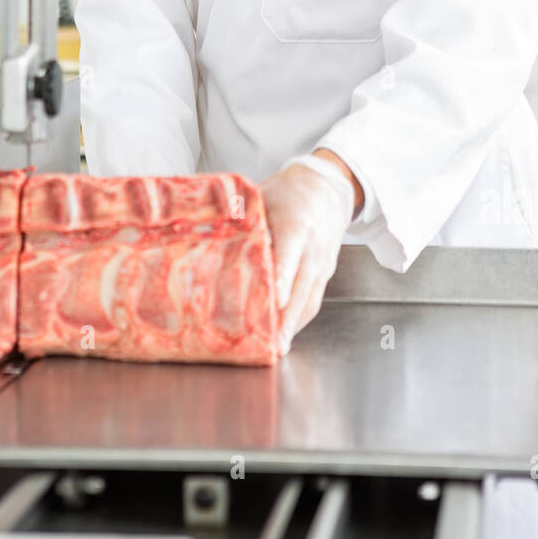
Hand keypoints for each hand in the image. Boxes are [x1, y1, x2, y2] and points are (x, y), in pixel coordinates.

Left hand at [260, 158, 354, 357]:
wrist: (328, 189)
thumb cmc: (289, 192)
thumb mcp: (265, 195)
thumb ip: (244, 218)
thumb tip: (210, 234)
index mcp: (297, 224)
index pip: (291, 254)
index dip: (284, 277)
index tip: (276, 299)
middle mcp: (313, 248)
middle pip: (302, 286)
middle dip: (288, 317)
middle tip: (274, 343)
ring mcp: (322, 263)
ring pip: (309, 299)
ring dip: (294, 326)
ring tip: (277, 349)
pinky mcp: (325, 273)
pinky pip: (313, 300)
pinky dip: (299, 319)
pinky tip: (284, 333)